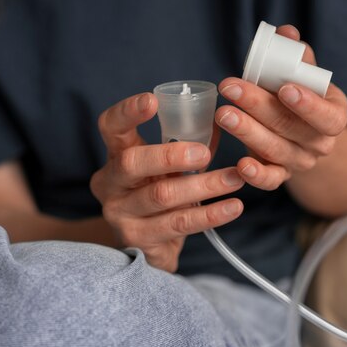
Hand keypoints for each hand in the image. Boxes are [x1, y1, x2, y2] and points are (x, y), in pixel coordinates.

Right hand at [90, 93, 244, 271]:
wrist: (149, 246)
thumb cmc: (160, 193)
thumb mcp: (167, 168)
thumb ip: (188, 144)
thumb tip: (222, 120)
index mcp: (115, 156)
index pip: (110, 127)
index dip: (127, 112)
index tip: (152, 100)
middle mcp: (110, 184)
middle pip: (132, 163)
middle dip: (170, 155)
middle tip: (204, 153)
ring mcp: (120, 215)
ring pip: (162, 195)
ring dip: (203, 186)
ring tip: (235, 179)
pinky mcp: (139, 240)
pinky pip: (178, 224)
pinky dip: (209, 214)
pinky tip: (232, 207)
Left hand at [216, 25, 346, 189]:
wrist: (304, 134)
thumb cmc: (303, 96)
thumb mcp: (305, 76)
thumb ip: (297, 56)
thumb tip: (285, 32)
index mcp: (334, 116)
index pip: (327, 116)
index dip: (308, 105)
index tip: (284, 88)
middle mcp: (320, 143)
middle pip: (290, 128)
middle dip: (258, 106)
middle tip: (230, 87)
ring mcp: (300, 162)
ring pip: (275, 150)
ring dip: (246, 131)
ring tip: (223, 113)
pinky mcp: (280, 175)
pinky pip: (270, 181)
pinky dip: (255, 175)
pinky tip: (239, 164)